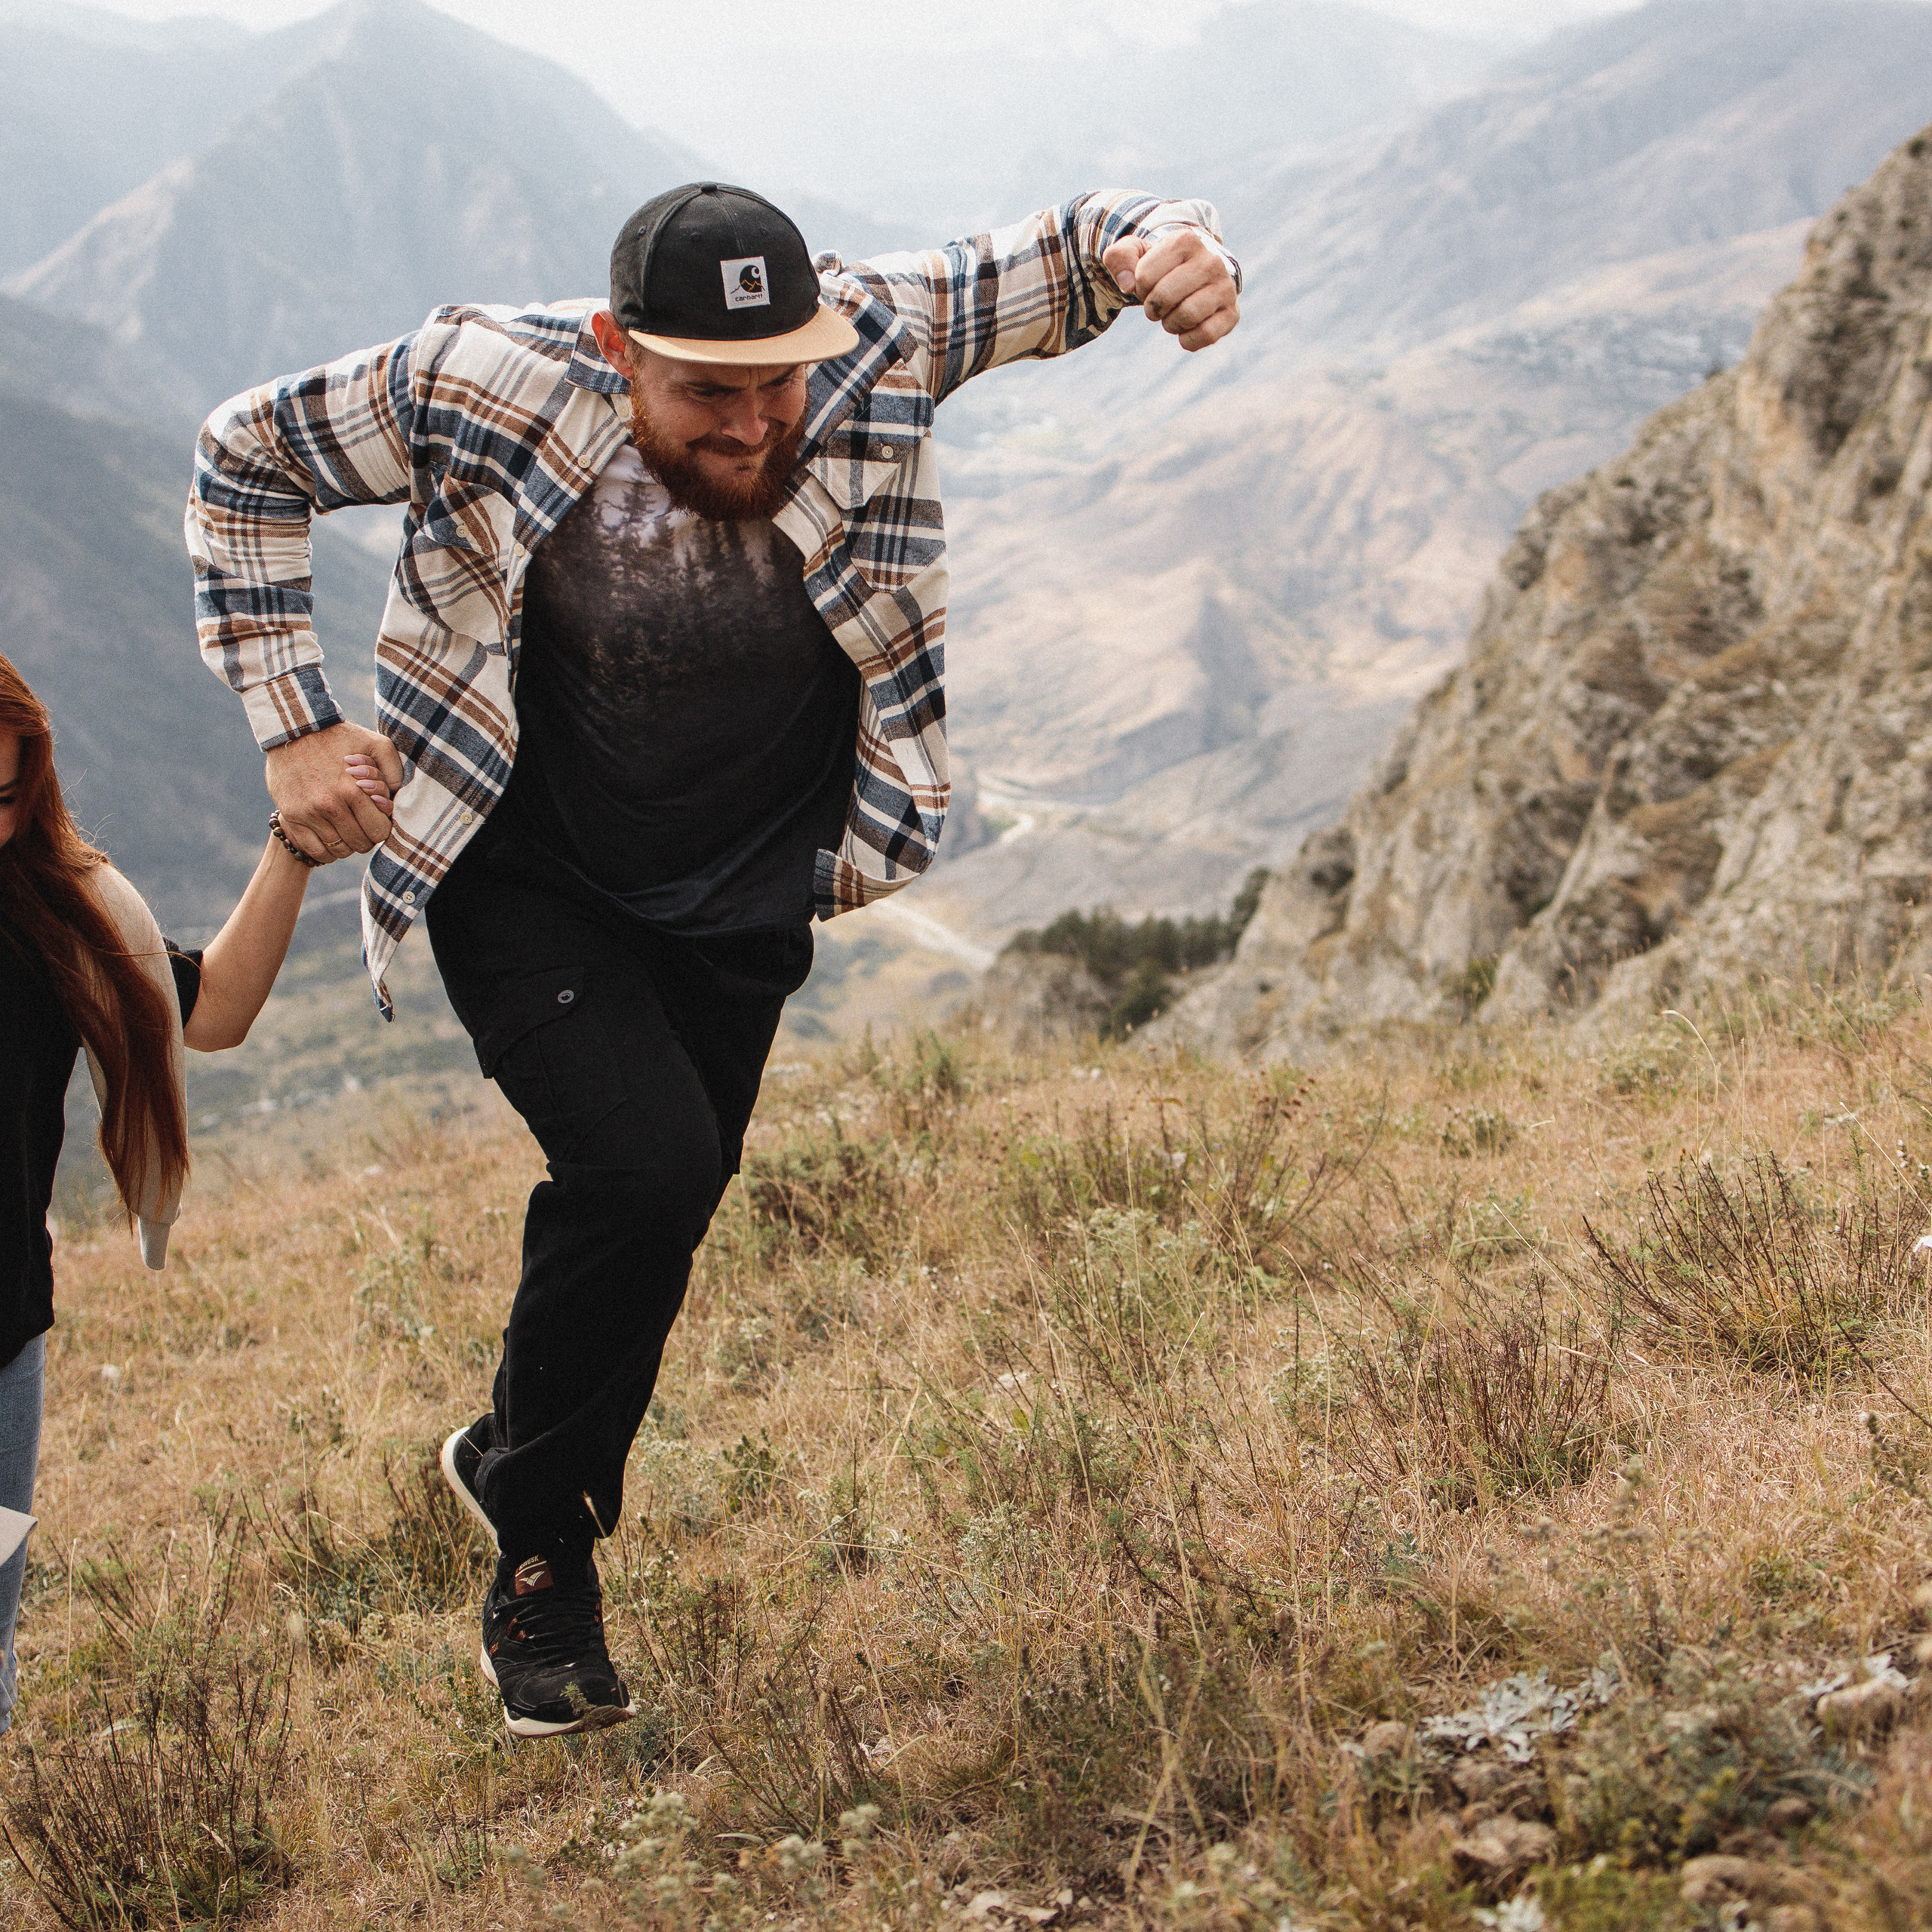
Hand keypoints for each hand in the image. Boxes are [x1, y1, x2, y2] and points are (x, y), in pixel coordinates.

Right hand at [264, 723, 402, 862]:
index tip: (377, 820)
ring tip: (347, 830)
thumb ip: (394, 771)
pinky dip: (326, 851)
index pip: (379, 832)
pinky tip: (331, 838)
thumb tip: (396, 798)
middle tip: (362, 825)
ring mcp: (308, 813)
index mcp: (353, 790)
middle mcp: (330, 805)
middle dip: (366, 837)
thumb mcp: (376, 743)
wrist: (294, 728)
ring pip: (338, 850)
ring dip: (347, 844)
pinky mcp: (291, 816)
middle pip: (360, 844)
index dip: (382, 828)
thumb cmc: (340, 737)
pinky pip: (314, 850)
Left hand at [1102, 229, 1239, 351]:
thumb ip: (1119, 258)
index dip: (1139, 287)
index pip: (1145, 276)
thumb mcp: (1135, 253)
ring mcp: (1225, 287)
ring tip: (1173, 314)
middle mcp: (1211, 260)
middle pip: (1164, 298)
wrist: (1192, 275)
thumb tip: (1126, 285)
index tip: (1148, 283)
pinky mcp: (1232, 313)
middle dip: (1152, 307)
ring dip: (1170, 324)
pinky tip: (1187, 330)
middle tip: (1158, 305)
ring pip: (1187, 316)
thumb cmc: (1159, 265)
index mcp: (1185, 240)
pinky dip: (1188, 340)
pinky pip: (1206, 335)